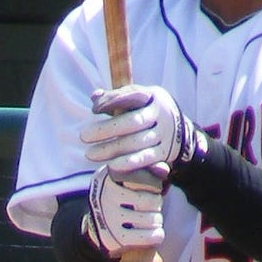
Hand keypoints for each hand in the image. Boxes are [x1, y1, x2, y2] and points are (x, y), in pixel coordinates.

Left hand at [80, 84, 202, 178]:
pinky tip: (111, 166)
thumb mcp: (136, 99)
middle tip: (83, 136)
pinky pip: (145, 158)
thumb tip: (95, 96)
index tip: (94, 110)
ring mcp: (164, 134)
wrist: (178, 131)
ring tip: (90, 154)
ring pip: (137, 142)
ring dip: (112, 149)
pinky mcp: (164, 152)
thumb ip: (116, 97)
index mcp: (152, 96)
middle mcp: (160, 114)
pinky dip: (128, 163)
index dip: (112, 101)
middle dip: (106, 129)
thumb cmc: (146, 111)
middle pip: (133, 122)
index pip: (132, 95)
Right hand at [85, 163, 164, 261]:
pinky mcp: (114, 237)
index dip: (154, 186)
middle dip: (157, 203)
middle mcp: (106, 195)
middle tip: (153, 206)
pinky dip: (156, 235)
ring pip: (150, 219)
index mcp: (109, 176)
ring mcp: (109, 217)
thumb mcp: (128, 177)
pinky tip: (158, 234)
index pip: (143, 178)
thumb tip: (164, 168)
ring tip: (153, 219)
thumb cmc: (120, 195)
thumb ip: (147, 168)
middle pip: (149, 200)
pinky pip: (145, 236)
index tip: (152, 189)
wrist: (98, 223)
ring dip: (157, 220)